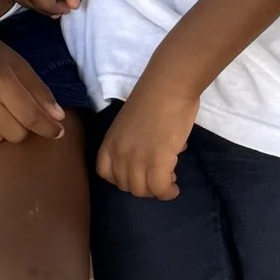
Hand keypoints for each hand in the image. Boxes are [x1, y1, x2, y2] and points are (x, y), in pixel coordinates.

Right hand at [0, 21, 65, 145]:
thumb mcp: (14, 61)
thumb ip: (38, 90)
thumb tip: (58, 118)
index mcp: (0, 81)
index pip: (31, 117)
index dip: (48, 128)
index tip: (58, 132)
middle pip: (15, 134)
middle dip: (23, 125)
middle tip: (16, 108)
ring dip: (1, 127)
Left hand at [96, 78, 196, 200]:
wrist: (168, 87)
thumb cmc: (154, 97)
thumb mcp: (131, 123)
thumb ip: (135, 141)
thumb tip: (155, 152)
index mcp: (110, 141)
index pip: (105, 173)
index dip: (121, 178)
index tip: (137, 175)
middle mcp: (119, 153)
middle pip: (125, 186)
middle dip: (142, 186)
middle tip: (158, 177)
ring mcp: (136, 159)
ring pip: (142, 191)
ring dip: (156, 191)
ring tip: (169, 182)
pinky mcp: (157, 161)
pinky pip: (159, 188)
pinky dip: (167, 192)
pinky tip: (174, 188)